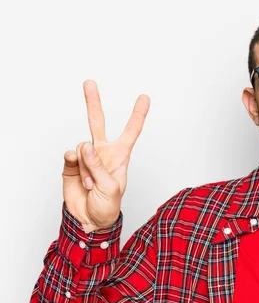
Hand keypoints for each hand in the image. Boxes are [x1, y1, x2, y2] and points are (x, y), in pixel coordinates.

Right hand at [61, 80, 149, 232]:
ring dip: (87, 167)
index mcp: (120, 156)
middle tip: (89, 83)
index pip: (131, 131)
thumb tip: (85, 146)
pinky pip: (70, 155)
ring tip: (91, 184)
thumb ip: (98, 166)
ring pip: (83, 147)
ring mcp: (86, 157)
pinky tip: (79, 175)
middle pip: (98, 122)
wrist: (89, 220)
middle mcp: (103, 153)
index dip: (138, 115)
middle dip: (93, 102)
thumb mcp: (111, 187)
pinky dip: (75, 164)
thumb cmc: (108, 205)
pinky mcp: (72, 164)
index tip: (144, 97)